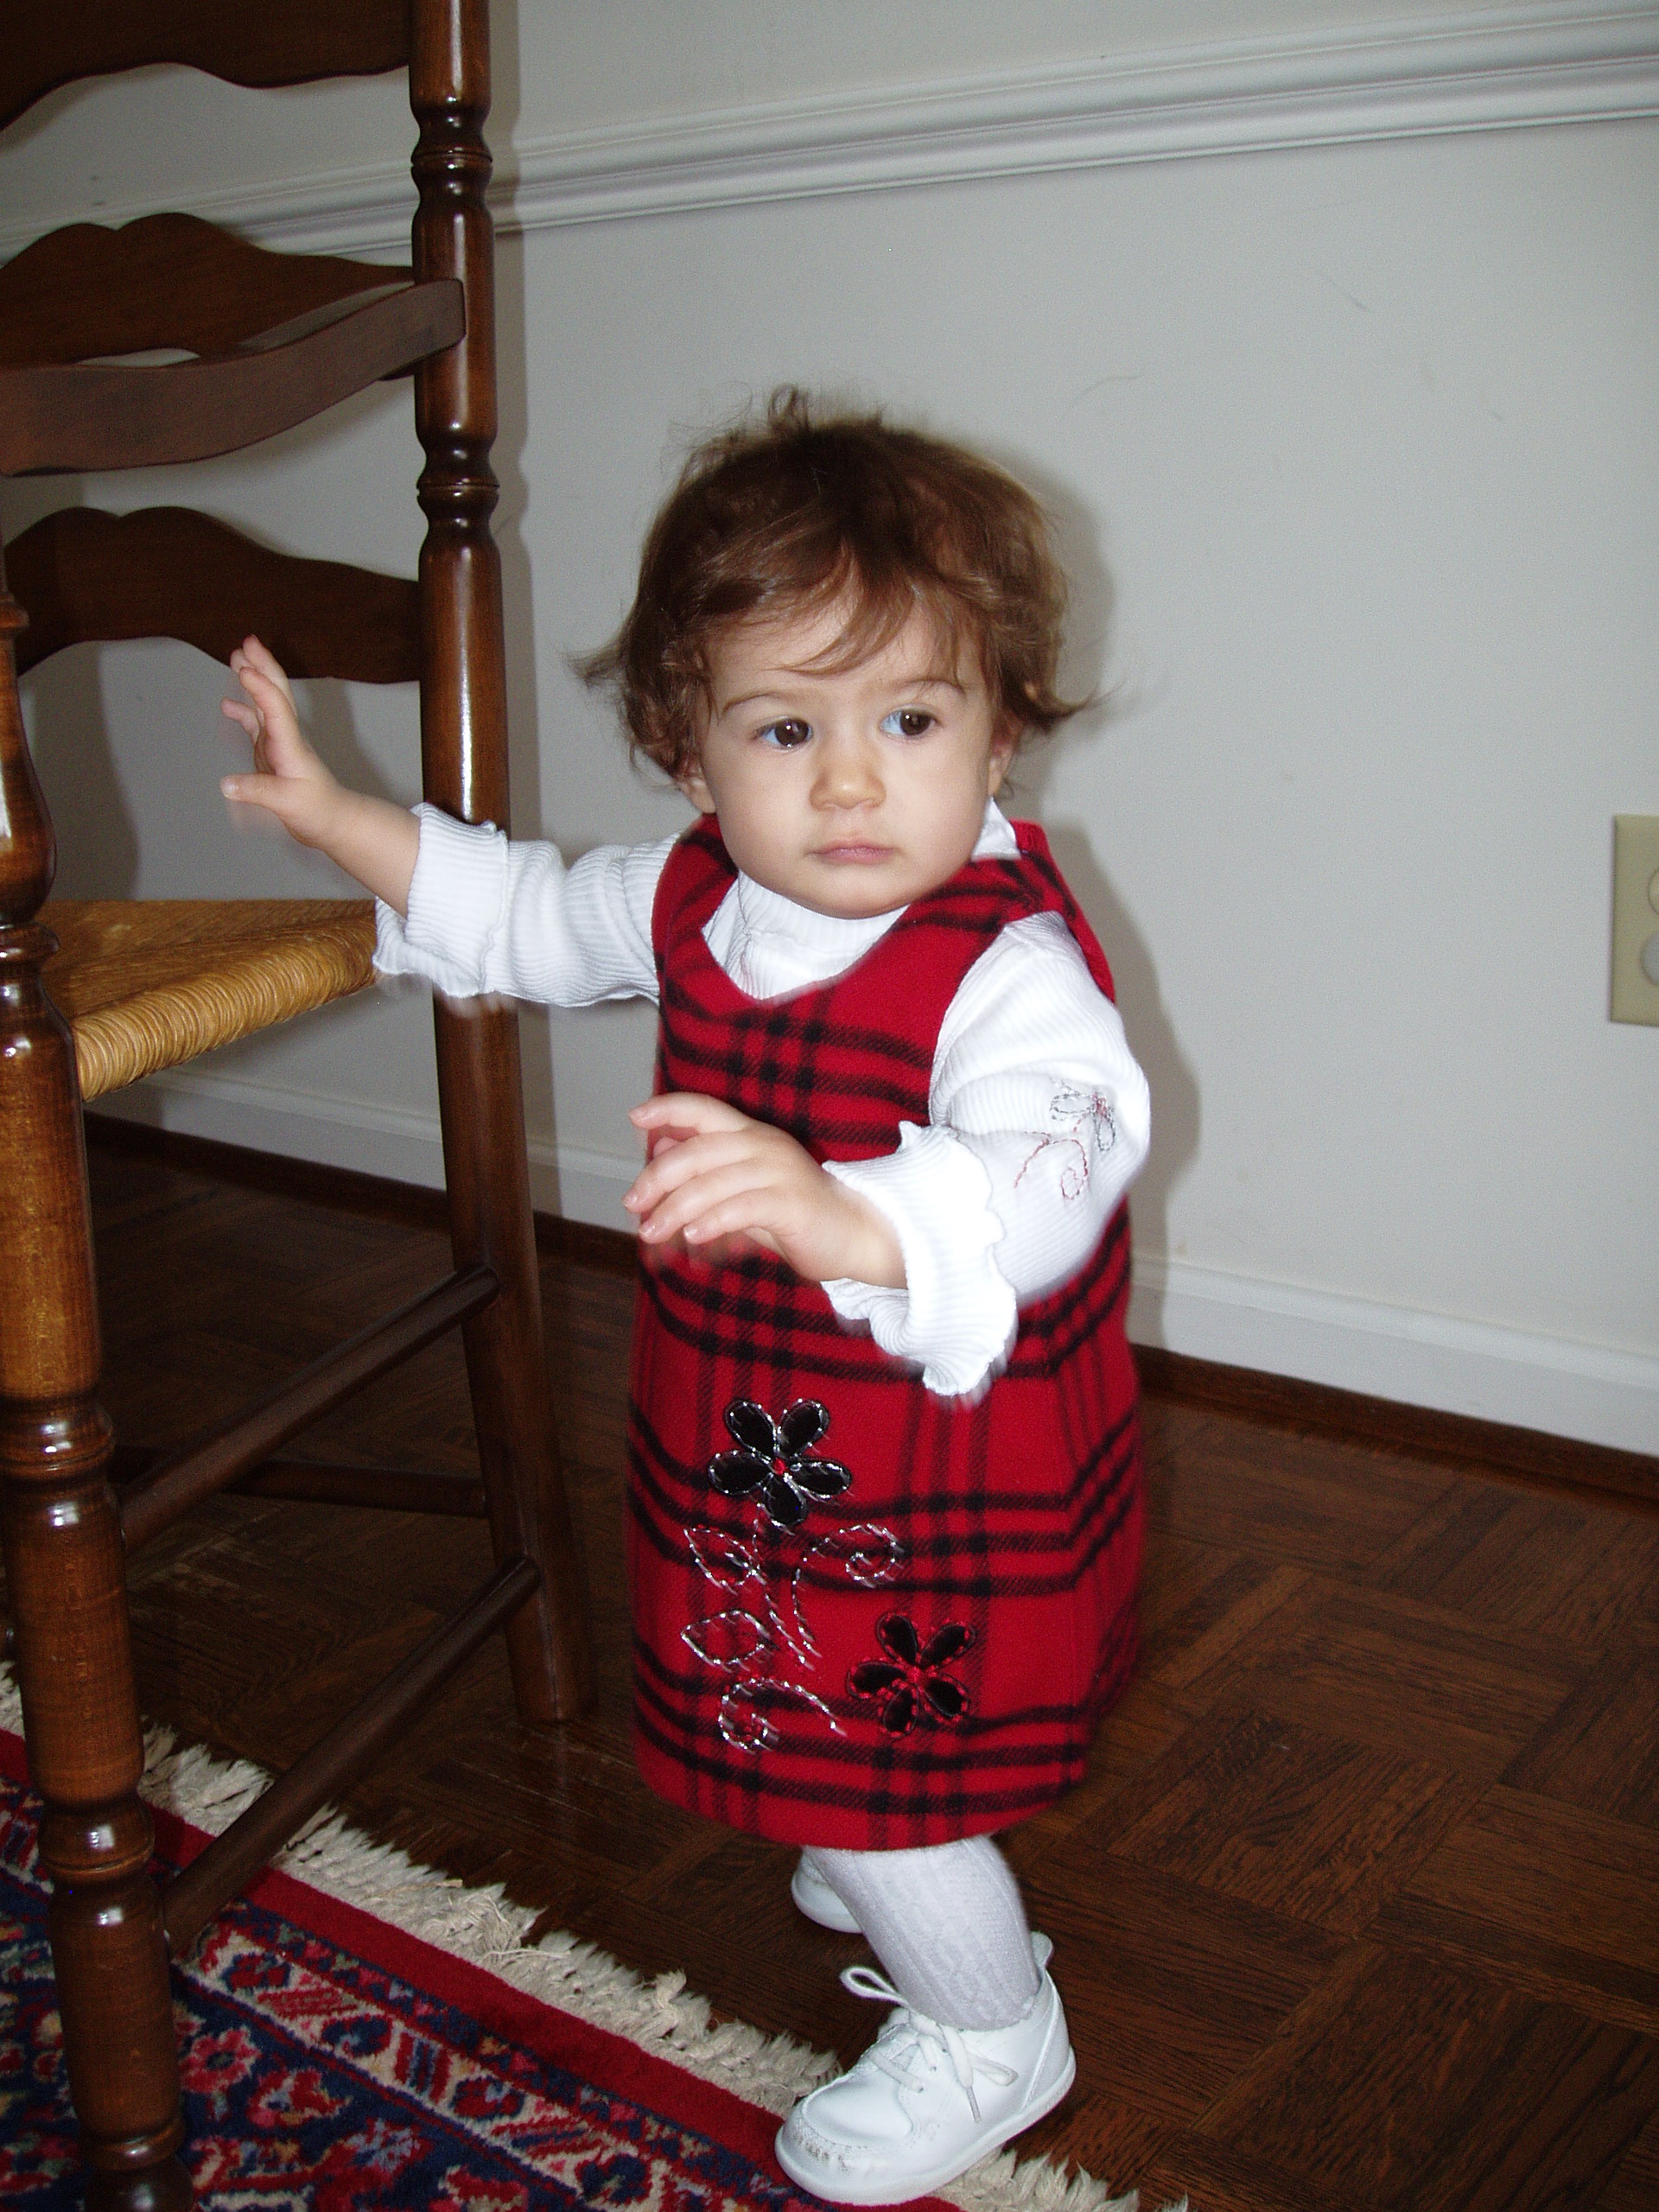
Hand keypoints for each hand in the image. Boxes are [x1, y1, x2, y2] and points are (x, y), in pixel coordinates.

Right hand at [217, 635, 418, 910]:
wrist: (332, 821)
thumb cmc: (318, 811)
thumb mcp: (288, 803)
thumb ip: (258, 791)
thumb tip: (227, 784)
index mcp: (290, 745)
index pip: (277, 708)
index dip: (261, 687)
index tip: (244, 668)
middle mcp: (285, 737)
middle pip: (276, 692)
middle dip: (262, 665)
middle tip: (247, 641)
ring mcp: (279, 742)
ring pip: (265, 702)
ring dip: (253, 679)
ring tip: (236, 657)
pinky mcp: (273, 752)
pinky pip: (256, 725)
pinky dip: (243, 711)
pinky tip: (228, 704)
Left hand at [624, 1093, 904, 1288]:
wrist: (856, 1234)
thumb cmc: (796, 1214)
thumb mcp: (744, 1188)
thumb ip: (708, 1171)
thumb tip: (661, 1148)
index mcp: (752, 1135)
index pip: (704, 1110)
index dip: (668, 1108)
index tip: (635, 1117)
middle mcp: (764, 1145)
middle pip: (697, 1151)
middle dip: (657, 1177)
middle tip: (633, 1203)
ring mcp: (779, 1172)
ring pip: (712, 1183)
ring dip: (674, 1209)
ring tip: (651, 1231)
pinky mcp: (790, 1203)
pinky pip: (741, 1208)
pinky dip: (711, 1221)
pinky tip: (691, 1236)